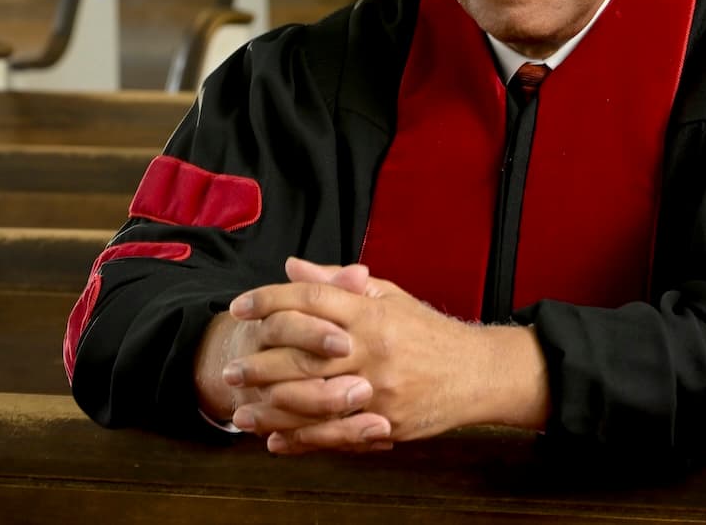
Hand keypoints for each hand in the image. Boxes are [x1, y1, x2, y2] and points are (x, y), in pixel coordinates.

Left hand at [224, 257, 550, 454]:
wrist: (476, 372)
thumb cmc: (428, 333)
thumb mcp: (388, 298)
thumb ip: (338, 285)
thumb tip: (293, 266)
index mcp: (372, 313)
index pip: (312, 299)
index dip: (271, 299)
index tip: (240, 307)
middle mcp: (373, 349)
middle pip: (303, 352)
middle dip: (259, 362)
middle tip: (229, 369)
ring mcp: (378, 388)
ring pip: (312, 399)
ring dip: (270, 408)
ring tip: (240, 411)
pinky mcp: (385, 421)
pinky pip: (335, 434)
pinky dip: (301, 439)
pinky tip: (276, 439)